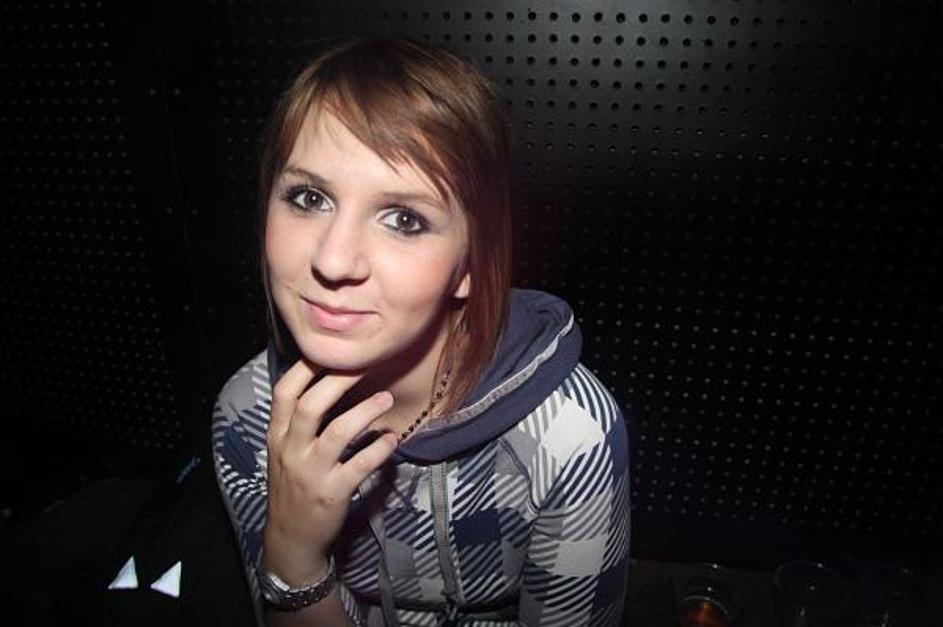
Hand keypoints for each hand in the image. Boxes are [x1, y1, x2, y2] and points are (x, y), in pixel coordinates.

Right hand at [262, 359, 397, 584]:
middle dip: (339, 380)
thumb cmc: (293, 487)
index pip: (284, 393)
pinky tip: (392, 439)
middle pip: (311, 405)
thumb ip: (297, 423)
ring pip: (339, 432)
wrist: (291, 540)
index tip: (330, 351)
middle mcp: (291, 451)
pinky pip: (360, 465)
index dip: (304, 368)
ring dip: (366, 411)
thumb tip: (325, 382)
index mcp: (277, 436)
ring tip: (387, 398)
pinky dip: (379, 449)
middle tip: (366, 364)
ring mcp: (311, 473)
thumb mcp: (283, 453)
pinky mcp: (333, 493)